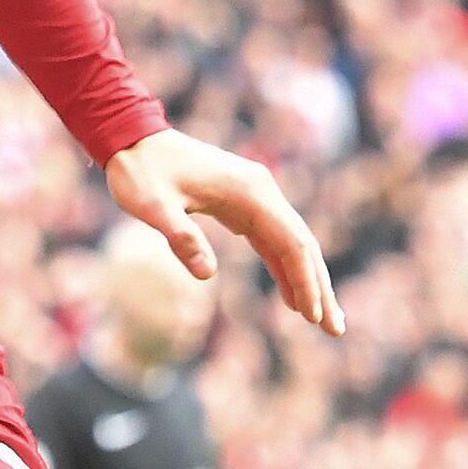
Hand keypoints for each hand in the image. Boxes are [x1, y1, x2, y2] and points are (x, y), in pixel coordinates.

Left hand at [105, 129, 343, 335]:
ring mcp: (255, 196)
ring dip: (307, 280)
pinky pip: (272, 239)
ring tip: (322, 320)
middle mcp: (261, 191)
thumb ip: (181, 237)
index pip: (292, 242)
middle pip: (302, 243)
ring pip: (292, 242)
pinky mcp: (242, 203)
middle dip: (319, 287)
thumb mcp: (152, 206)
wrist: (132, 138)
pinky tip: (291, 296)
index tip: (313, 317)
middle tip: (335, 330)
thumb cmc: (140, 172)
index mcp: (250, 192)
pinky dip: (284, 268)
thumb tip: (207, 275)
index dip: (305, 281)